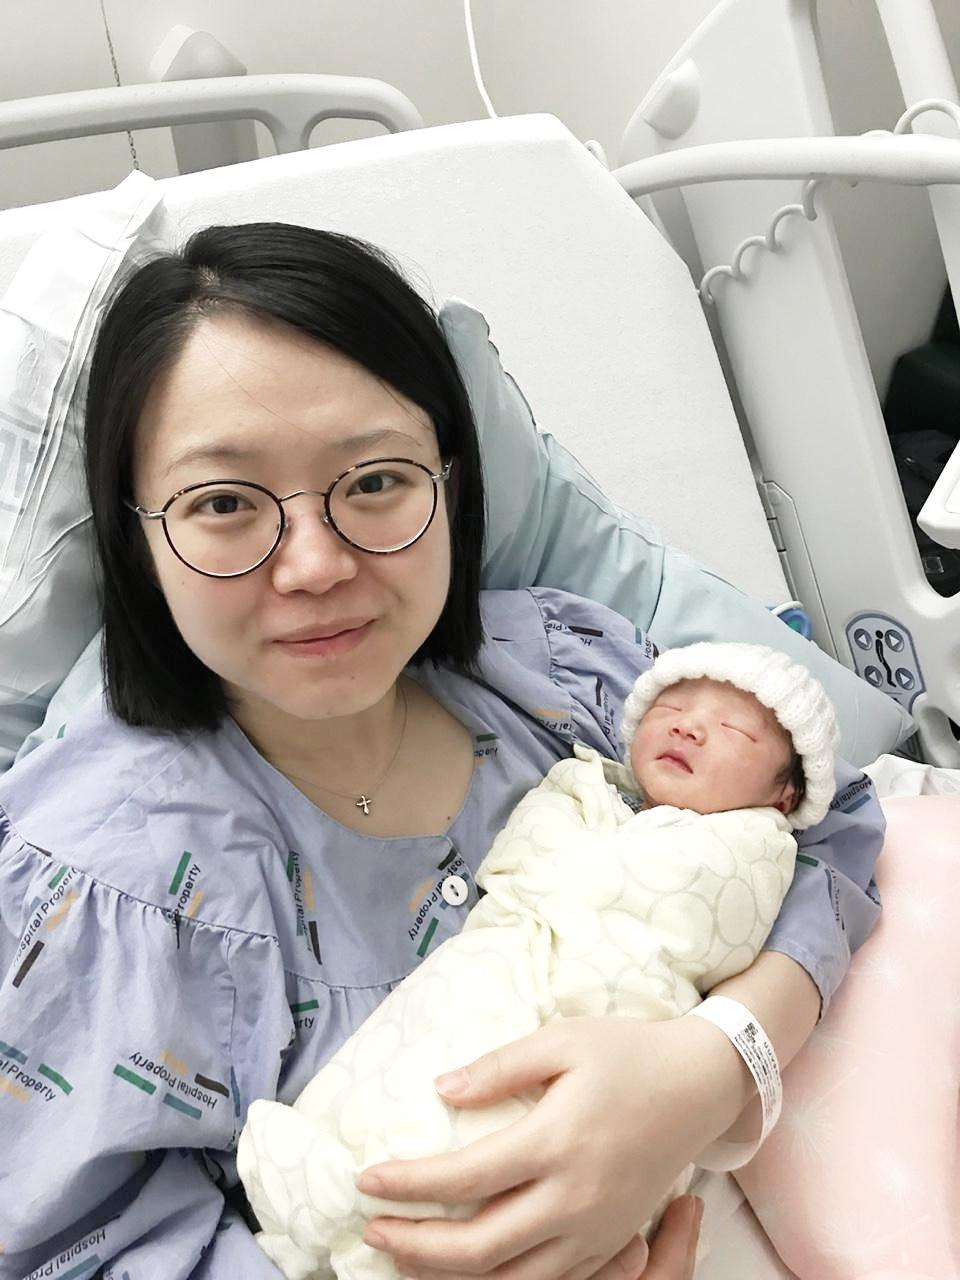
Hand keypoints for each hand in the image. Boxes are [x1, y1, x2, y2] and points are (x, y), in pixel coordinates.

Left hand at [356, 1016, 737, 1279]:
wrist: (702, 1085)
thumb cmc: (628, 1052)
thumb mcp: (563, 1039)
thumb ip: (500, 1067)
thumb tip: (441, 1088)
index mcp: (558, 1142)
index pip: (465, 1178)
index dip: (408, 1185)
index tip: (367, 1179)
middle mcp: (574, 1197)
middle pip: (479, 1248)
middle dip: (416, 1246)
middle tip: (373, 1229)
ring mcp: (596, 1229)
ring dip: (451, 1276)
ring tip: (409, 1256)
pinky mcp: (611, 1241)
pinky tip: (473, 1266)